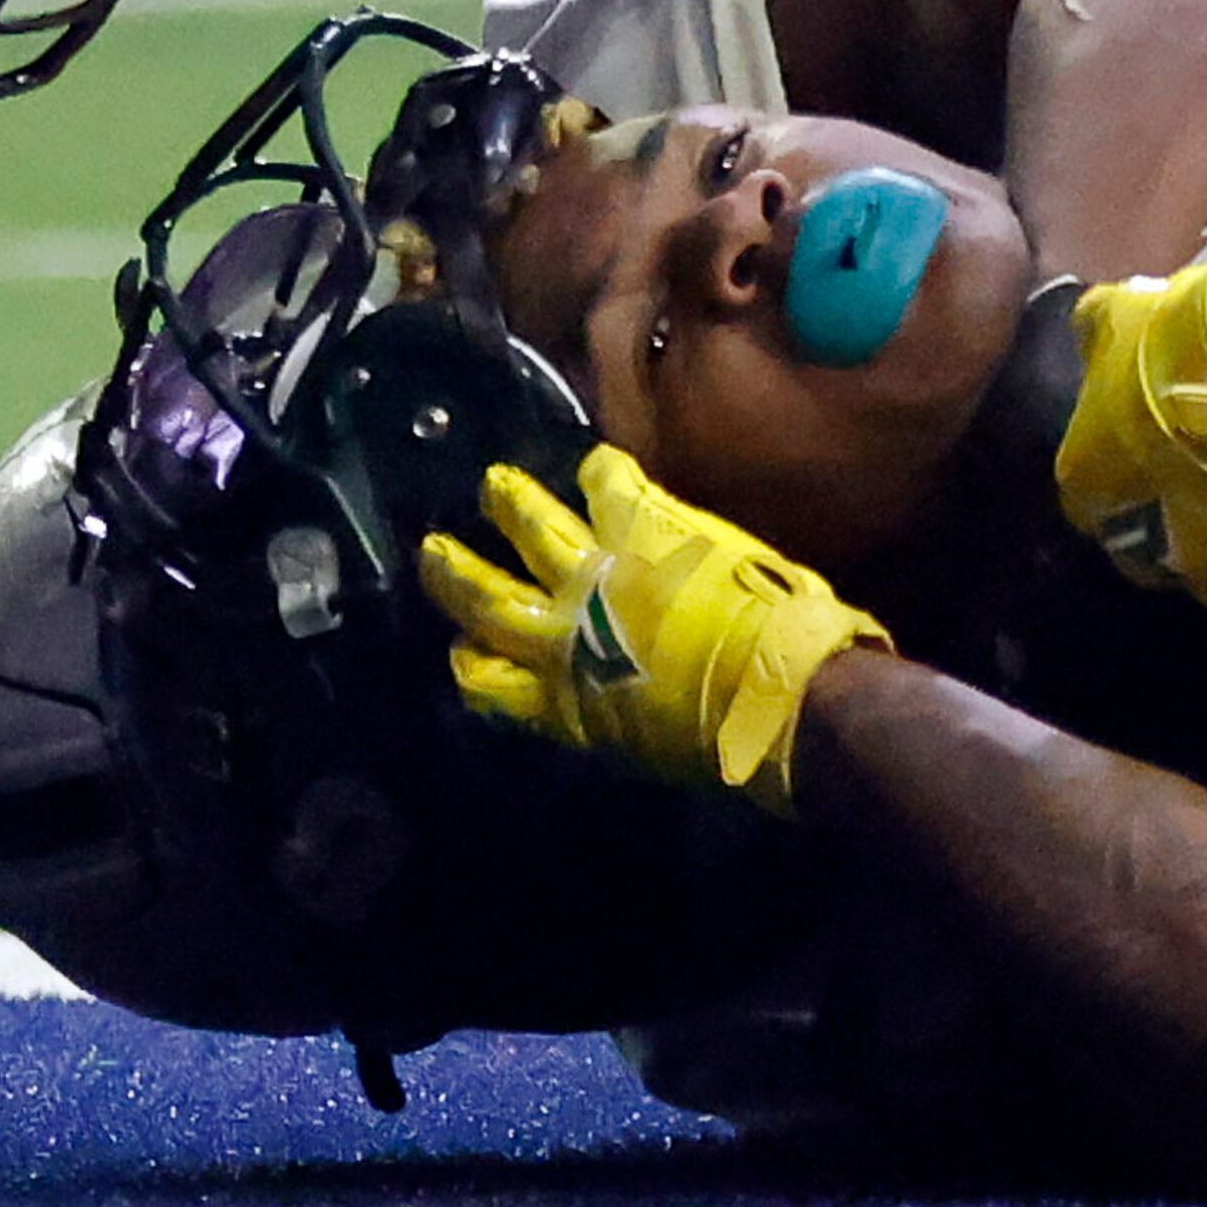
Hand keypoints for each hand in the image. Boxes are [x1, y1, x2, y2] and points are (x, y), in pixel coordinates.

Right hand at [418, 443, 890, 812]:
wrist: (771, 692)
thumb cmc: (725, 741)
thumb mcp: (644, 745)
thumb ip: (610, 714)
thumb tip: (609, 700)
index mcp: (563, 702)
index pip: (485, 682)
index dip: (470, 661)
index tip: (462, 647)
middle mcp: (564, 636)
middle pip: (489, 600)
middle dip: (454, 575)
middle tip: (435, 550)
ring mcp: (598, 573)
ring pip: (534, 528)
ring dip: (511, 504)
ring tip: (495, 484)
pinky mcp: (641, 525)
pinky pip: (607, 483)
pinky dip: (602, 470)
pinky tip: (600, 461)